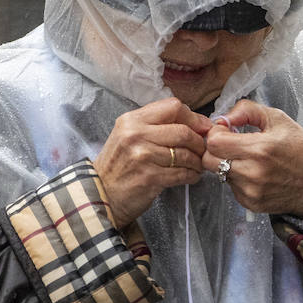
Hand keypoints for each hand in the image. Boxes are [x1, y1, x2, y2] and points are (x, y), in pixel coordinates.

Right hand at [94, 98, 211, 226]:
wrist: (100, 195)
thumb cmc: (118, 166)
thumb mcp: (128, 136)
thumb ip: (155, 125)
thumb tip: (194, 122)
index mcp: (132, 120)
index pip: (173, 107)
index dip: (193, 117)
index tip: (203, 127)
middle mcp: (136, 134)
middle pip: (183, 130)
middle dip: (198, 142)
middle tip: (202, 150)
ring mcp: (142, 156)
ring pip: (185, 153)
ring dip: (197, 161)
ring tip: (197, 165)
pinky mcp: (149, 177)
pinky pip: (181, 173)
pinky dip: (192, 175)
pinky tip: (192, 176)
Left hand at [202, 100, 302, 218]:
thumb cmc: (299, 149)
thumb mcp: (278, 119)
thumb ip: (248, 110)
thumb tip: (225, 117)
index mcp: (260, 149)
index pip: (214, 142)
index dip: (216, 132)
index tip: (227, 129)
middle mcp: (252, 173)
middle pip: (208, 160)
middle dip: (214, 148)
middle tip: (229, 143)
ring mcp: (250, 191)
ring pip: (218, 174)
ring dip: (225, 163)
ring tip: (245, 157)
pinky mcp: (250, 203)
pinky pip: (230, 187)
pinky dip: (236, 177)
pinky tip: (252, 172)